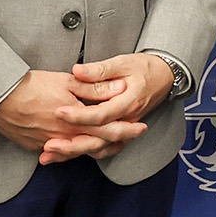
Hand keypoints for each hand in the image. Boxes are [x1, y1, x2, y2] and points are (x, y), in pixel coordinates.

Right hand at [0, 68, 133, 163]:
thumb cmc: (31, 86)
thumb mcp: (67, 82)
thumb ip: (93, 89)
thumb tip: (117, 89)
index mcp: (76, 121)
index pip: (109, 129)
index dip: (127, 129)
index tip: (140, 127)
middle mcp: (65, 137)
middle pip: (96, 145)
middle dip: (116, 142)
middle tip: (129, 139)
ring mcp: (49, 144)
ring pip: (78, 152)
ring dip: (95, 148)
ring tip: (108, 145)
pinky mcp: (35, 146)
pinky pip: (58, 154)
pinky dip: (70, 152)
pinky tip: (75, 148)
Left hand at [40, 54, 176, 162]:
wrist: (166, 76)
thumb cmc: (145, 68)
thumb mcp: (122, 63)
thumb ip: (99, 70)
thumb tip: (77, 71)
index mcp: (128, 103)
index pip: (101, 115)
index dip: (78, 115)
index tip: (58, 112)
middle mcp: (127, 120)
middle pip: (99, 140)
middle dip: (72, 144)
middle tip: (49, 144)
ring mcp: (124, 127)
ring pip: (99, 148)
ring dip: (74, 153)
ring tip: (49, 154)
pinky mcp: (119, 131)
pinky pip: (101, 147)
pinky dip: (82, 152)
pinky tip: (63, 153)